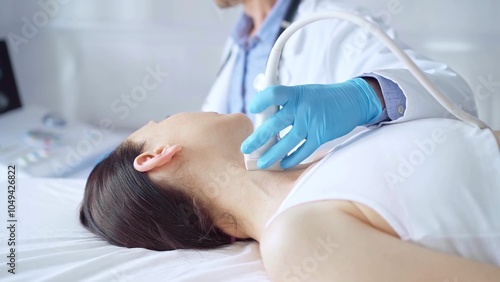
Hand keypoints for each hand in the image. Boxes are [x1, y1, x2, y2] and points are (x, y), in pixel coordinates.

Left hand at [240, 78, 382, 168]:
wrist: (352, 100)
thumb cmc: (321, 98)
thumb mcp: (302, 92)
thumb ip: (284, 103)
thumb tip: (262, 117)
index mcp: (294, 93)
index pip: (273, 93)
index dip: (261, 101)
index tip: (252, 109)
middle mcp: (302, 106)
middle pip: (275, 123)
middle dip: (258, 138)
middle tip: (246, 149)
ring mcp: (312, 121)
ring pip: (288, 141)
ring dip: (273, 154)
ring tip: (262, 163)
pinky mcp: (321, 134)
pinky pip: (304, 150)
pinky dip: (293, 158)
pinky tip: (283, 164)